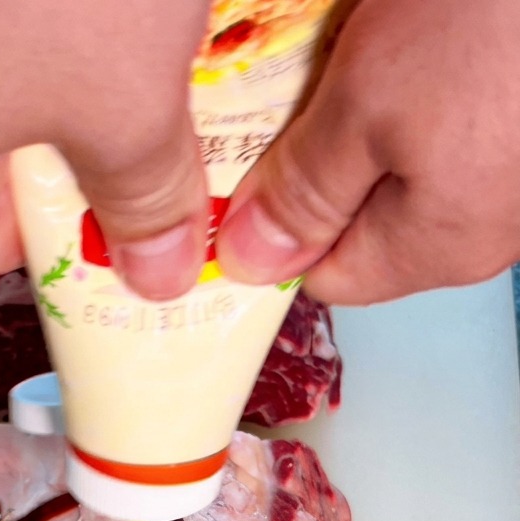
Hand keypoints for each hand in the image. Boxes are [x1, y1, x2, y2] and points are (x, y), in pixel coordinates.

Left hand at [216, 0, 519, 303]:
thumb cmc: (495, 16)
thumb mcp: (369, 104)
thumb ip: (305, 193)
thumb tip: (251, 263)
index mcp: (442, 246)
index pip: (327, 276)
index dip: (277, 230)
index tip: (246, 171)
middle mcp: (491, 228)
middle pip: (368, 223)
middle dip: (324, 163)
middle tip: (306, 91)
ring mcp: (518, 176)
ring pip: (410, 166)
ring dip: (372, 113)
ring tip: (364, 50)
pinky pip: (455, 124)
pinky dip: (422, 84)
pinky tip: (421, 35)